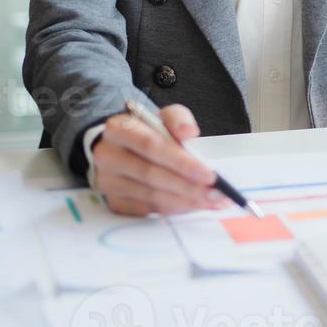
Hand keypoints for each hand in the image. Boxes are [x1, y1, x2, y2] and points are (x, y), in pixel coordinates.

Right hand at [91, 104, 233, 215]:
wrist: (119, 148)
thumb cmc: (146, 131)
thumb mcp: (162, 117)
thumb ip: (177, 118)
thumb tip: (189, 133)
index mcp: (119, 129)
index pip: (152, 146)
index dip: (181, 163)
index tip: (209, 175)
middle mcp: (108, 156)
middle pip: (152, 175)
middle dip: (189, 187)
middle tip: (217, 194)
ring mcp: (108, 183)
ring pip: (151, 196)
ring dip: (185, 202)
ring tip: (212, 202)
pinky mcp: (114, 202)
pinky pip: (148, 210)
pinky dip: (174, 210)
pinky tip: (194, 206)